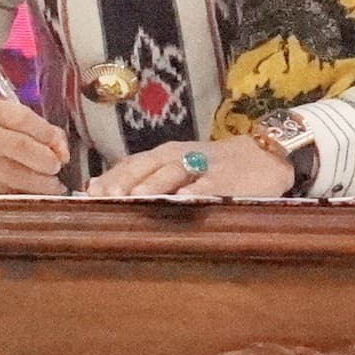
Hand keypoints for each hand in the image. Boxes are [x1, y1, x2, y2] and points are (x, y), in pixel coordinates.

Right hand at [0, 95, 70, 194]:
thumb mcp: (2, 119)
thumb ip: (36, 128)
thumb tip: (61, 150)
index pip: (22, 118)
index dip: (48, 135)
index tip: (62, 150)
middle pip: (19, 146)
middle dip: (46, 160)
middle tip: (56, 168)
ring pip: (14, 176)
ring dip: (40, 184)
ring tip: (52, 185)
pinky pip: (4, 193)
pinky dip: (23, 195)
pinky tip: (30, 193)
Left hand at [86, 137, 295, 200]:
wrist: (265, 154)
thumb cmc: (216, 166)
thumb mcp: (181, 166)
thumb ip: (150, 178)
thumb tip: (109, 194)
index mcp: (167, 154)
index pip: (132, 163)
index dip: (111, 177)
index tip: (89, 193)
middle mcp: (182, 156)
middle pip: (148, 166)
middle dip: (125, 180)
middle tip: (105, 196)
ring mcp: (205, 166)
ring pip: (174, 173)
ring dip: (154, 184)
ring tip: (135, 198)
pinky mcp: (228, 179)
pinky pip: (209, 185)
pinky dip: (195, 192)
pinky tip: (183, 201)